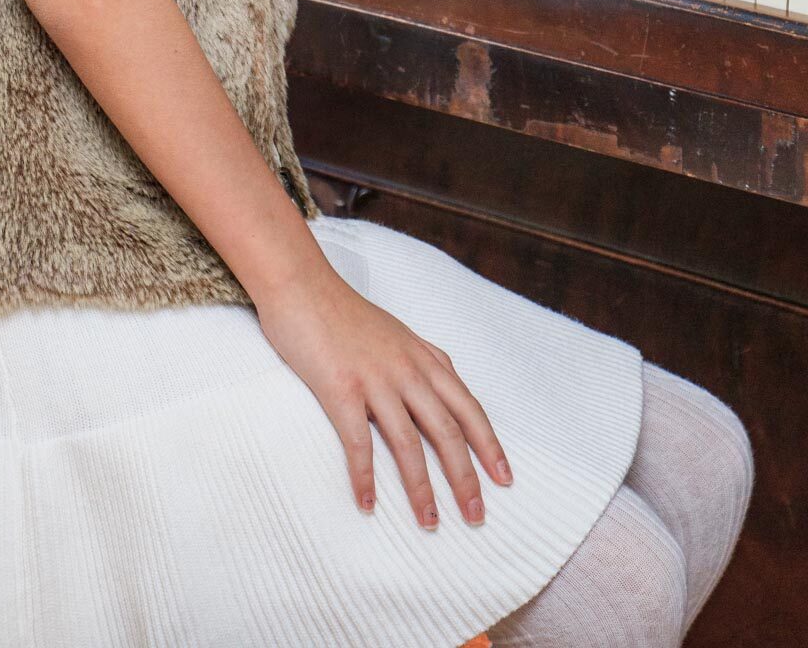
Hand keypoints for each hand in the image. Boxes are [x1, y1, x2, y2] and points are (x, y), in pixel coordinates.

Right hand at [255, 267, 513, 529]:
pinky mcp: (340, 388)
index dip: (489, 445)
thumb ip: (422, 359)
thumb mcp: (397, 332)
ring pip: (409, 443)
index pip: (468, 407)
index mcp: (423, 358)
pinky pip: (358, 441)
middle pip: (447, 431)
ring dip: (422, 488)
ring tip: (429, 523)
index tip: (505, 478)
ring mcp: (375, 378)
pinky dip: (364, 477)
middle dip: (465, 478)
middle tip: (476, 516)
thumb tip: (445, 384)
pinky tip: (367, 504)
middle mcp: (407, 369)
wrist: (302, 285)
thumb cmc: (345, 312)